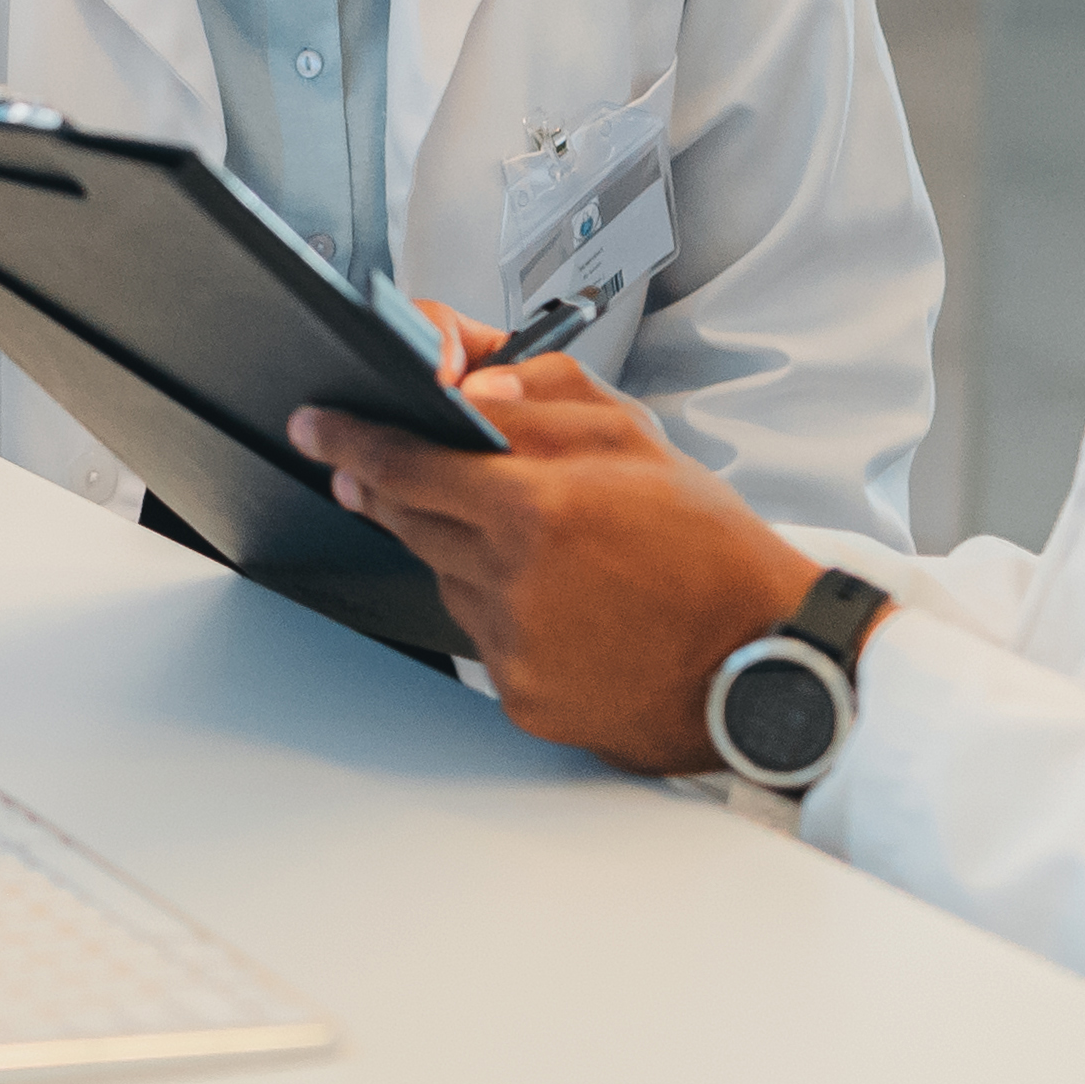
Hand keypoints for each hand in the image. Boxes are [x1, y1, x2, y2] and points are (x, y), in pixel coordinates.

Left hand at [292, 349, 829, 774]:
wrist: (767, 661)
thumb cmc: (712, 550)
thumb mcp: (638, 441)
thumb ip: (545, 399)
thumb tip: (470, 386)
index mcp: (538, 510)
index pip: (407, 464)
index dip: (351, 441)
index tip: (317, 428)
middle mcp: (514, 583)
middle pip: (410, 521)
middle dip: (393, 488)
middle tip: (389, 469)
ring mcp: (512, 647)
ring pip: (445, 577)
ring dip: (464, 551)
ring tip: (547, 548)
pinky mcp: (520, 697)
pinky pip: (478, 636)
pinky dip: (501, 610)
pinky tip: (562, 604)